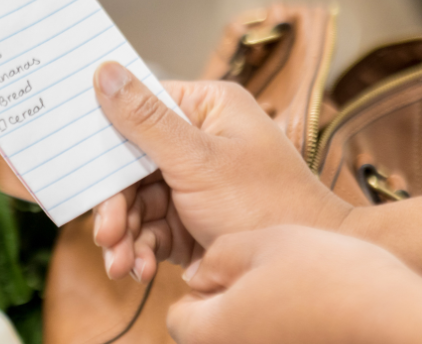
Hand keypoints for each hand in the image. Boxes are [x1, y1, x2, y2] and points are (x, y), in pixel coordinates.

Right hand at [90, 62, 350, 281]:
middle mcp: (197, 142)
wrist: (301, 273)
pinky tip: (137, 269)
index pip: (138, 111)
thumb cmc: (266, 203)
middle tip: (106, 234)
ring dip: (124, 236)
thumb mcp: (197, 159)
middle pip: (129, 166)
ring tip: (120, 264)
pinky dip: (139, 250)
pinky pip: (148, 231)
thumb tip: (104, 72)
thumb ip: (145, 120)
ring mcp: (191, 184)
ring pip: (134, 204)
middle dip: (115, 207)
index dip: (106, 140)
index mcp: (206, 109)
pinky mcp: (188, 221)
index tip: (81, 168)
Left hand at [167, 225, 421, 342]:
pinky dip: (282, 332)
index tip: (235, 270)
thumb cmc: (332, 278)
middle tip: (267, 278)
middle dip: (227, 306)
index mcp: (210, 334)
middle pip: (208, 334)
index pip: (177, 317)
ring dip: (256, 319)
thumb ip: (217, 257)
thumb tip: (197, 276)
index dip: (201, 288)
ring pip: (243, 339)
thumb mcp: (264, 243)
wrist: (401, 321)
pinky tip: (313, 314)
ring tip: (295, 294)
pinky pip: (273, 343)